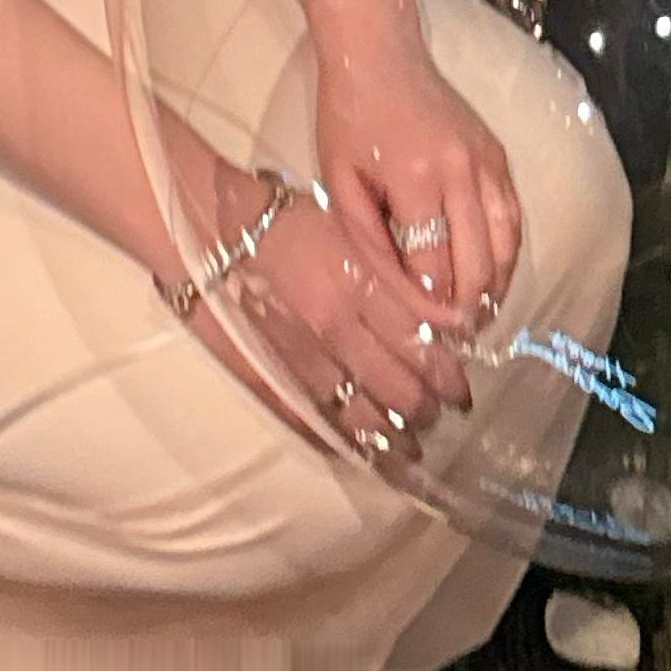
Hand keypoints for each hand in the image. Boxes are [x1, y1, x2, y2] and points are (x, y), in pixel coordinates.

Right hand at [181, 159, 475, 463]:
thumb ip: (387, 276)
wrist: (210, 231)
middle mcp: (335, 328)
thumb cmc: (283, 220)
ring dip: (393, 434)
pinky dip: (346, 441)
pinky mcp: (272, 380)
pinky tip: (363, 449)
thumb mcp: (346, 232)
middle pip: (398, 389)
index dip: (446, 375)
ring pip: (362, 416)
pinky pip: (317, 424)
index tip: (460, 388)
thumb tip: (431, 317)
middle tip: (440, 415)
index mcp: (356, 283)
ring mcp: (302, 360)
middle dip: (426, 409)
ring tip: (411, 443)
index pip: (418, 345)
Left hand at [311, 12, 521, 338]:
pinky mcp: (499, 154)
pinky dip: (508, 255)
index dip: (430, 310)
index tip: (424, 336)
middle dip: (468, 310)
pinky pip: (514, 218)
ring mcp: (487, 160)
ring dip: (495, 288)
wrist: (379, 54)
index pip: (434, 268)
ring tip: (477, 317)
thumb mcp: (340, 187)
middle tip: (455, 339)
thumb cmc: (348, 121)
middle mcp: (461, 170)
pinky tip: (491, 277)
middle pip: (478, 263)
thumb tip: (414, 302)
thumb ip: (373, 247)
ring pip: (506, 245)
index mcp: (415, 177)